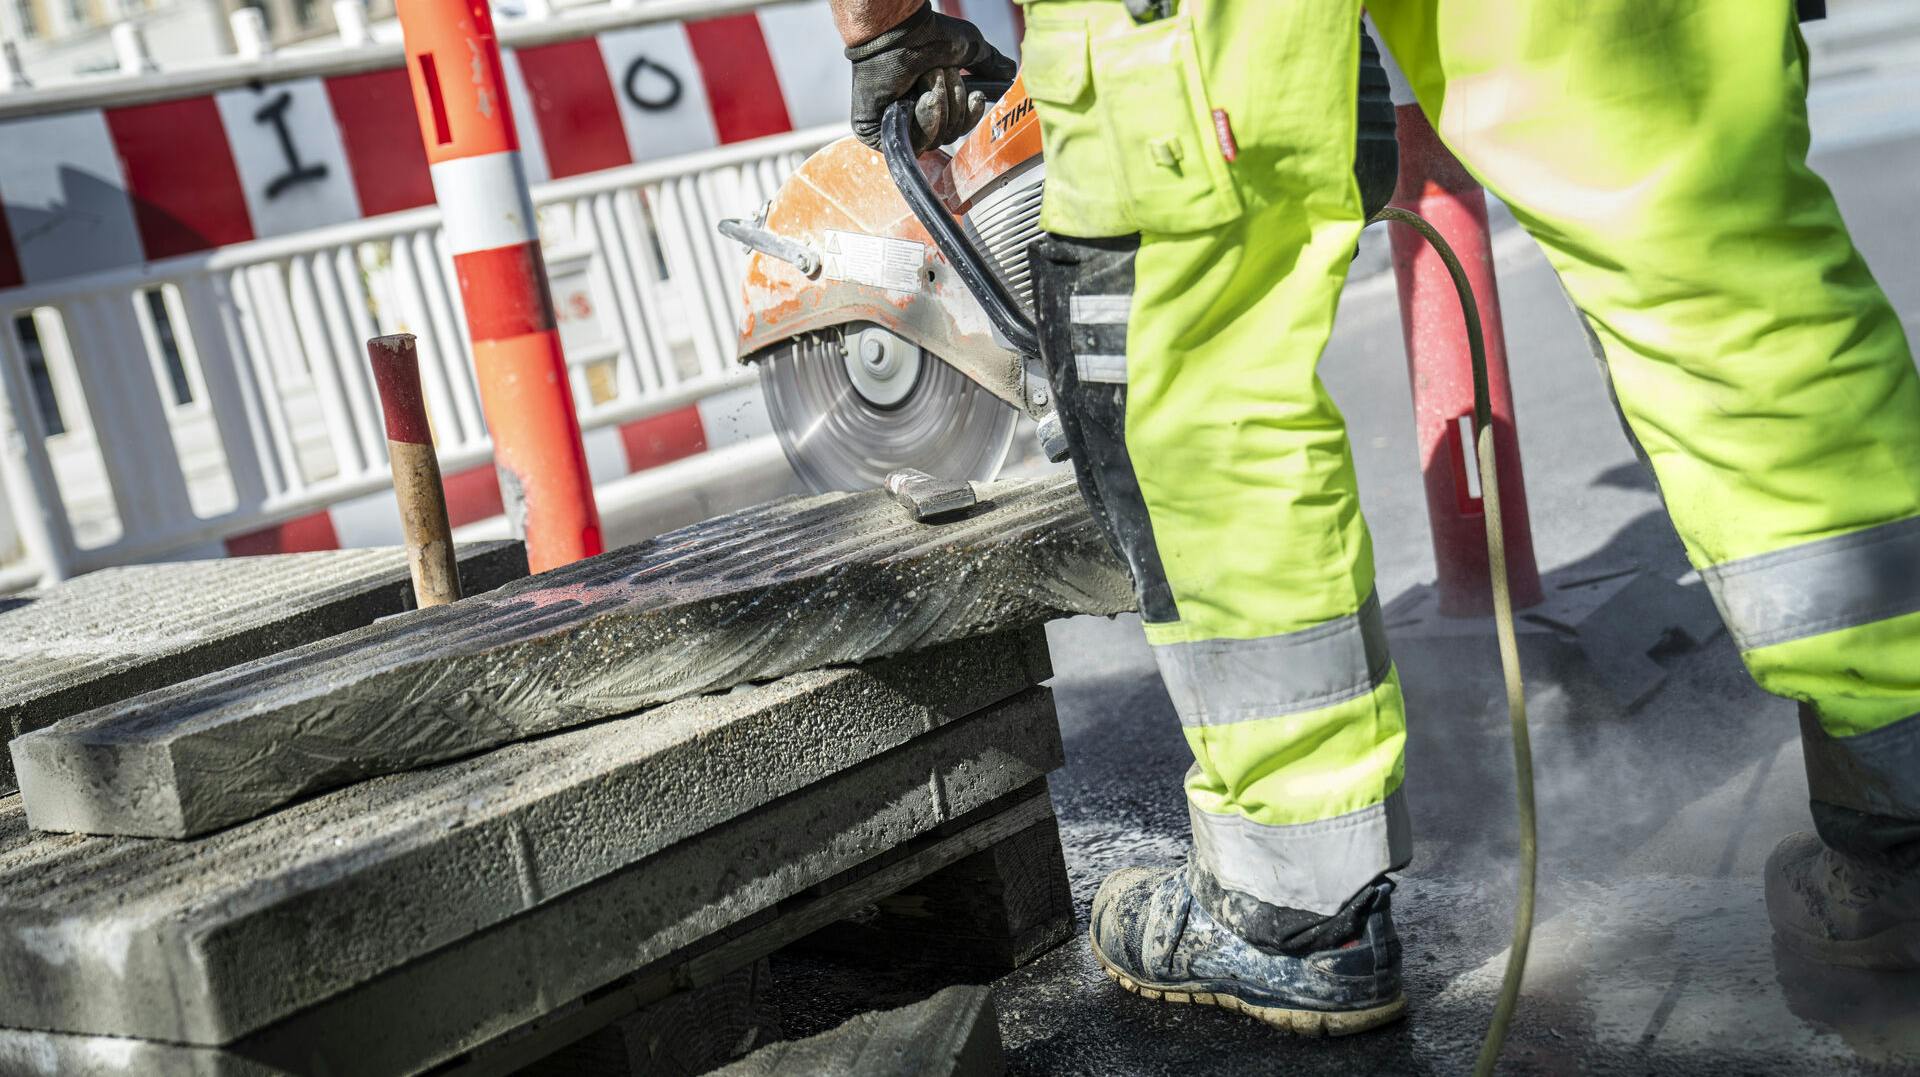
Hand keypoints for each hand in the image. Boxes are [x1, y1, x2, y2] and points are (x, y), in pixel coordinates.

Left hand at [845, 3, 1017, 151]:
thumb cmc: (929, 35)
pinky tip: (921, 97)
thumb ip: (988, 65)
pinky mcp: (877, 133)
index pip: (956, 129)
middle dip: (953, 106)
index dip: (969, 117)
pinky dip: (924, 121)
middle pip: (947, 137)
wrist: (902, 33)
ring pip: (932, 141)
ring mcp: (895, 126)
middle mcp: (912, 117)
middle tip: (943, 75)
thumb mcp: (968, 51)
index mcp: (931, 103)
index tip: (976, 96)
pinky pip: (912, 144)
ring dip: (939, 107)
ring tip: (928, 78)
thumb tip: (1009, 72)